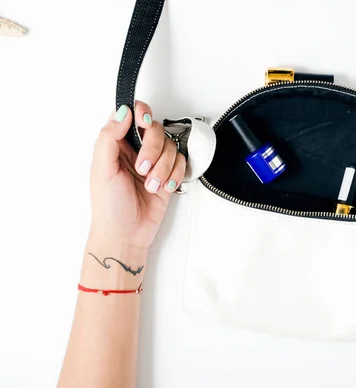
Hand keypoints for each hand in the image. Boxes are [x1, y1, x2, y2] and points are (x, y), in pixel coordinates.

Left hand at [89, 101, 185, 251]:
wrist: (126, 235)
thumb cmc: (109, 208)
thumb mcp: (102, 169)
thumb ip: (109, 137)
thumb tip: (123, 112)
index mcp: (116, 145)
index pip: (131, 115)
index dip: (141, 114)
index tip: (143, 125)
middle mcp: (135, 151)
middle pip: (155, 130)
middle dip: (153, 149)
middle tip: (142, 169)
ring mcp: (154, 163)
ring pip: (171, 147)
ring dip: (163, 167)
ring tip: (150, 185)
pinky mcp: (168, 175)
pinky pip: (181, 163)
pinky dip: (175, 175)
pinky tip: (163, 187)